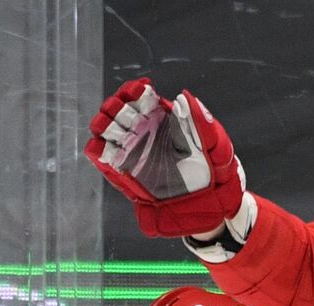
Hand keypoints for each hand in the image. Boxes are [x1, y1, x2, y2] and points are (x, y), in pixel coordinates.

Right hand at [85, 79, 247, 237]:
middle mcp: (142, 131)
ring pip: (103, 127)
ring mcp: (130, 150)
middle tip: (133, 119)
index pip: (139, 96)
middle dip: (117, 107)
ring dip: (105, 124)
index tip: (141, 93)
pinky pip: (99, 154)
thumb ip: (201, 121)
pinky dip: (97, 148)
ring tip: (121, 132)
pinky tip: (109, 150)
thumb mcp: (216, 146)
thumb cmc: (214, 172)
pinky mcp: (122, 171)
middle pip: (116, 108)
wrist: (207, 206)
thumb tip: (184, 96)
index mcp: (162, 119)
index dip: (134, 91)